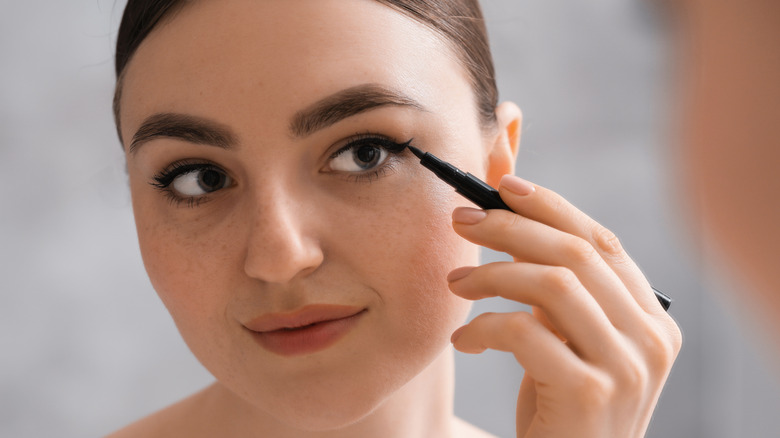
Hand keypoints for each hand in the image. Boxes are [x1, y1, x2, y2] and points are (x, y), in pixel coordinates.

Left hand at [448, 175, 681, 437]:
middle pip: (575, 254)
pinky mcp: (589, 393)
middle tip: (461, 221)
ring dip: (492, 273)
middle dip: (510, 227)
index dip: (551, 207)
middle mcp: (650, 338)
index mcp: (650, 319)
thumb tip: (513, 220)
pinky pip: (524, 332)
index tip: (504, 186)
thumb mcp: (572, 343)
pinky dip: (485, 326)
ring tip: (456, 283)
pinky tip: (465, 340)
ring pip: (553, 283)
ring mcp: (626, 367)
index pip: (601, 242)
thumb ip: (561, 292)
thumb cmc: (563, 407)